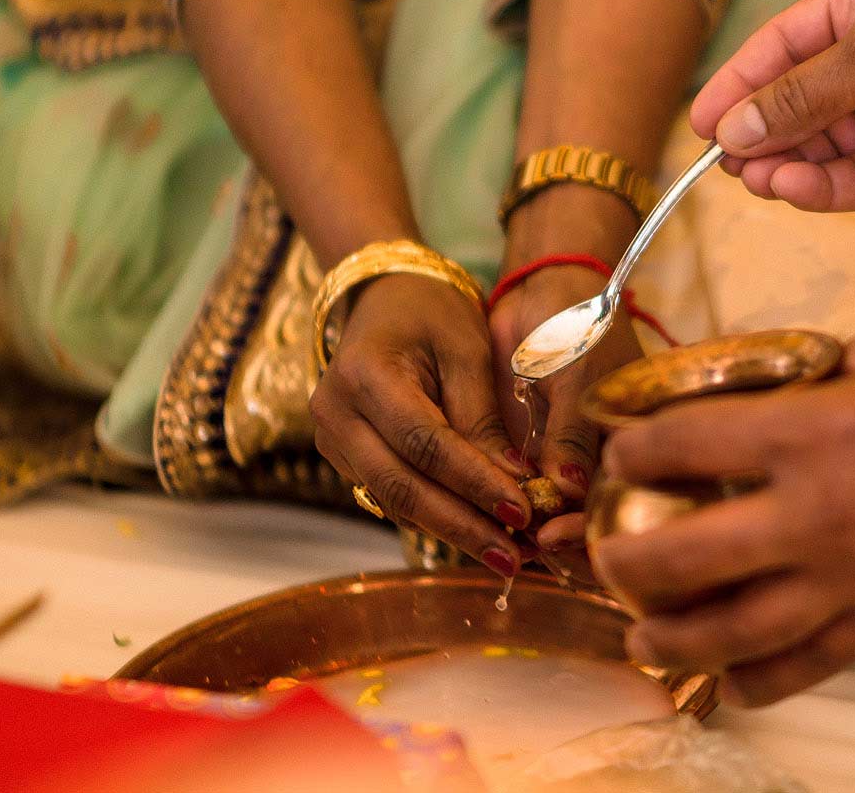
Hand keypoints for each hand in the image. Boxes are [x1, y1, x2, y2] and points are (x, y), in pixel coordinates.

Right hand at [312, 272, 531, 575]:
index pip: (424, 443)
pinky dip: (437, 517)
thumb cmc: (433, 313)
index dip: (473, 481)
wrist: (384, 299)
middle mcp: (335, 414)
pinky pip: (392, 496)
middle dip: (462, 525)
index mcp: (364, 375)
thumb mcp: (467, 349)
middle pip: (401, 485)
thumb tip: (514, 485)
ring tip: (507, 555)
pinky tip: (479, 535)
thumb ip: (483, 416)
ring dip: (452, 531)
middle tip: (515, 555)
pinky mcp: (345, 458)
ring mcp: (332, 441)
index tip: (522, 509)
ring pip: (394, 501)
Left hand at [488, 263, 643, 559]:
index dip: (593, 529)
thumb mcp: (580, 373)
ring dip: (534, 537)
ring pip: (561, 522)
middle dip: (563, 543)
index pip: (627, 505)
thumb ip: (573, 433)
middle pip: (596, 526)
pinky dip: (511, 516)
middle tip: (528, 542)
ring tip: (505, 540)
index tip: (554, 533)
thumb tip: (570, 493)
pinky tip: (490, 522)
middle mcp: (610, 464)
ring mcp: (573, 467)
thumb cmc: (577, 325)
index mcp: (638, 446)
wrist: (543, 294)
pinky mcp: (537, 462)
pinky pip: (529, 502)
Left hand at [591, 314, 854, 705]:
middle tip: (610, 554)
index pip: (680, 445)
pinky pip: (809, 665)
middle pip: (678, 559)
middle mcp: (813, 514)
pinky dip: (758, 682)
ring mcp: (851, 577)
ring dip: (671, 640)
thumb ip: (841, 363)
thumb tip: (811, 374)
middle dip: (624, 562)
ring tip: (643, 638)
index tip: (621, 453)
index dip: (631, 449)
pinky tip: (730, 681)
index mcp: (808, 431)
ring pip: (730, 633)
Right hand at [690, 0, 854, 212]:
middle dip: (763, 133)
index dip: (739, 84)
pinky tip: (796, 189)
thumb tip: (735, 130)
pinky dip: (830, 187)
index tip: (700, 125)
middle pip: (801, 103)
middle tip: (728, 164)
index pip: (781, 47)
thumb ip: (801, 94)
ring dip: (792, 164)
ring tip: (759, 179)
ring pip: (831, 148)